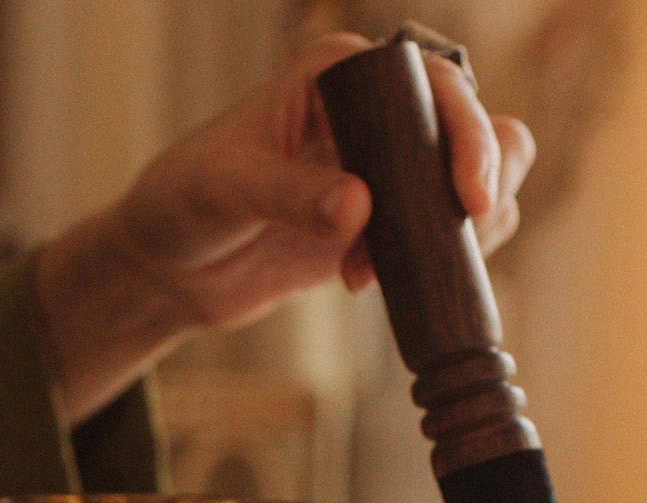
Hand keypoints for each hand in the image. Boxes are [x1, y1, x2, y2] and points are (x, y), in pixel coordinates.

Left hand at [36, 33, 536, 422]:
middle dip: (479, 186)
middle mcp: (374, 114)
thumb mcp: (225, 192)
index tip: (467, 197)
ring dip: (458, 233)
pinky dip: (441, 262)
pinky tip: (378, 282)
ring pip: (474, 185)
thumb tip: (358, 209)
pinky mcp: (386, 224)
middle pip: (477, 129)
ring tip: (383, 269)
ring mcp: (385, 171)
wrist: (167, 267)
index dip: (468, 133)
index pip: (435, 83)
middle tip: (449, 238)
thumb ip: (287, 196)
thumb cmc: (181, 205)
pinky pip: (448, 235)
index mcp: (338, 75)